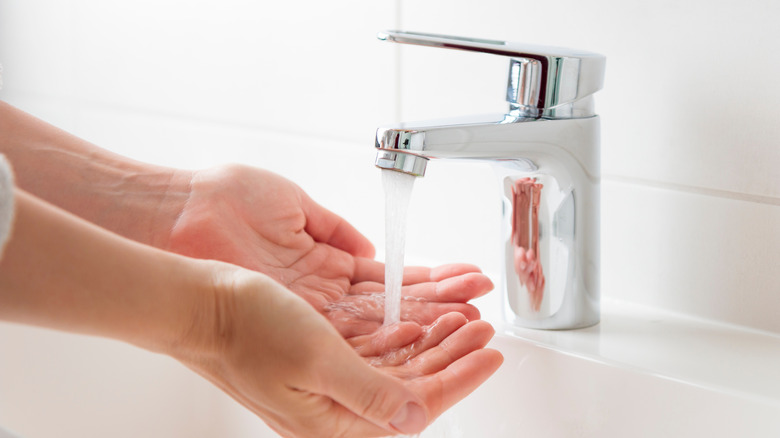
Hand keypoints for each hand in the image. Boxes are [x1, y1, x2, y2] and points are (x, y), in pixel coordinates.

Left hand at [167, 165, 493, 336]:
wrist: (180, 217)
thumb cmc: (225, 202)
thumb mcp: (296, 206)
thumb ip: (337, 230)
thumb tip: (370, 248)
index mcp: (325, 266)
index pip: (392, 282)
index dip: (432, 282)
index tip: (466, 281)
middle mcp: (324, 300)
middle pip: (397, 311)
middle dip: (445, 310)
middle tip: (483, 310)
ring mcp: (313, 317)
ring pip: (386, 329)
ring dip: (432, 326)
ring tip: (473, 324)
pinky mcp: (299, 328)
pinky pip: (358, 338)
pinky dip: (398, 336)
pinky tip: (432, 334)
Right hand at [183, 266, 502, 437]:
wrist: (203, 306)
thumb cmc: (248, 329)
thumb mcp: (318, 360)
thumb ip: (370, 393)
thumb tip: (413, 417)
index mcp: (334, 420)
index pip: (417, 405)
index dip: (460, 378)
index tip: (490, 356)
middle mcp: (334, 408)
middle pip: (413, 386)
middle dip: (454, 355)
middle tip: (484, 329)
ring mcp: (328, 385)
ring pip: (398, 368)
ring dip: (433, 342)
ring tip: (461, 319)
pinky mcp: (320, 362)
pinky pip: (374, 354)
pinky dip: (402, 336)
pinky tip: (418, 321)